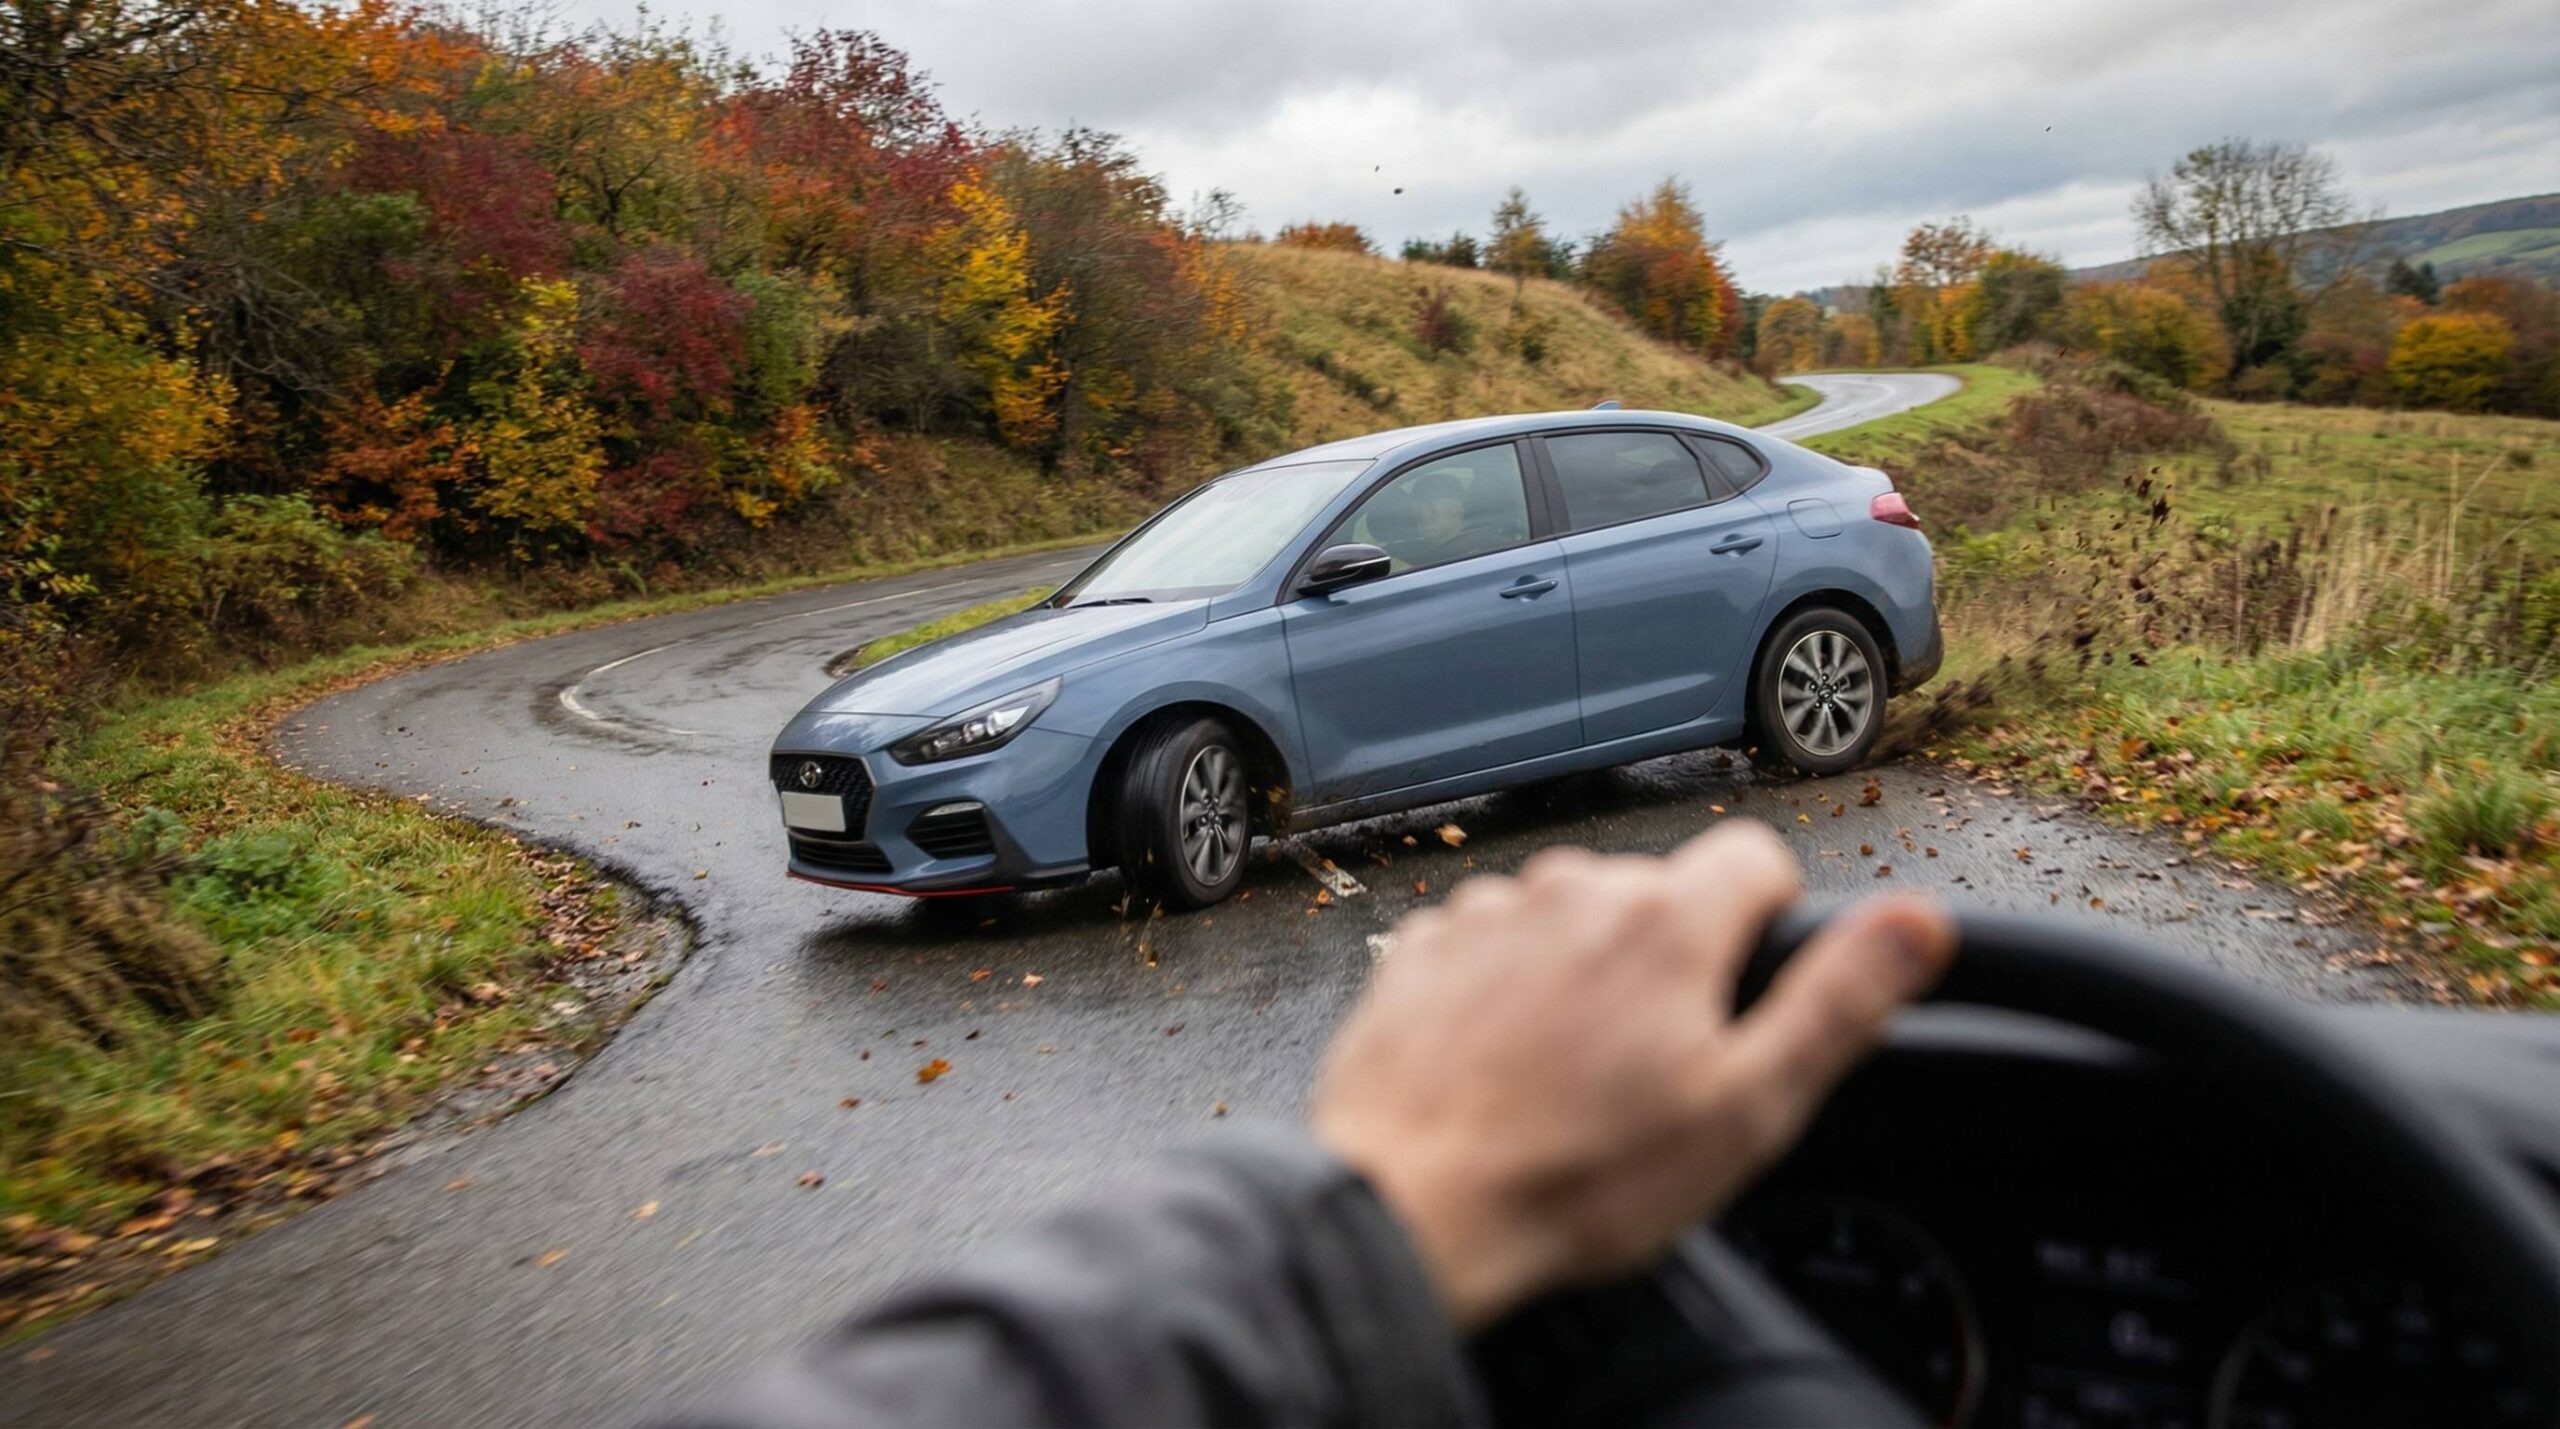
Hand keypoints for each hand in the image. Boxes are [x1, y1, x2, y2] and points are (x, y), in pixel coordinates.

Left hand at [1309, 821, 1954, 1329]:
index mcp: (1668, 917)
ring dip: (1583, 974)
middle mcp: (1574, 887)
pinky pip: (1493, 946)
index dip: (1768, 924)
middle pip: (1660, 894)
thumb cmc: (1580, 1176)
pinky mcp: (1423, 947)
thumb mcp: (1749, 1105)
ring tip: (1570, 1077)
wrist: (1413, 1204)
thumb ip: (1840, 999)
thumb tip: (1918, 919)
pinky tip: (1504, 1065)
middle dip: (1671, 961)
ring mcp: (1489, 912)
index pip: (1755, 858)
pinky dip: (1506, 990)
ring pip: (1571, 917)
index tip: (1747, 994)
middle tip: (1655, 1068)